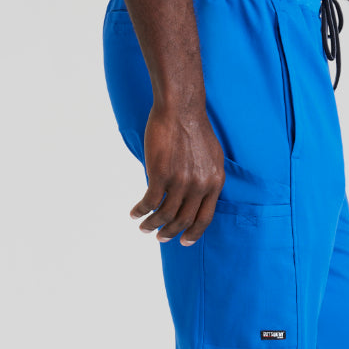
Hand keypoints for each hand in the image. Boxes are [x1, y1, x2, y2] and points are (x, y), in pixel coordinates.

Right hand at [129, 101, 225, 244]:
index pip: (205, 218)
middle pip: (183, 220)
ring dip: (152, 225)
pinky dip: (140, 211)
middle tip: (159, 237)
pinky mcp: (160, 174)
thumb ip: (207, 179)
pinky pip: (149, 202)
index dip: (193, 232)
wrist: (181, 108)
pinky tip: (134, 213)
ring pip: (164, 215)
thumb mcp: (212, 157)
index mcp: (214, 183)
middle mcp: (199, 185)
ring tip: (143, 228)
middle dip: (169, 233)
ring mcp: (180, 181)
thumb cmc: (194, 129)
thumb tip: (199, 195)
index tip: (184, 241)